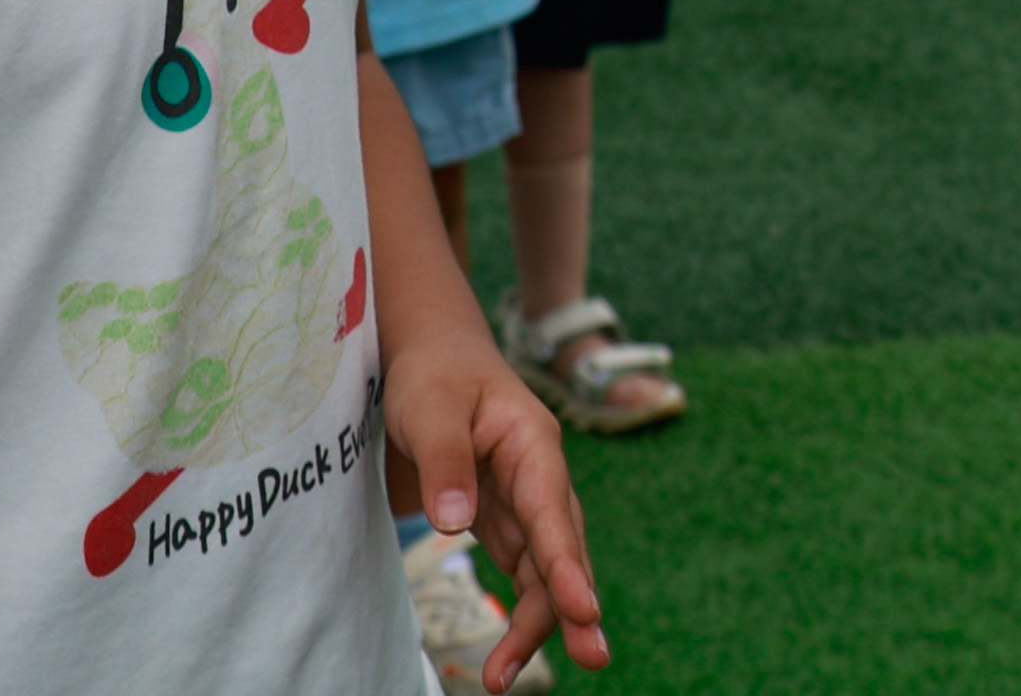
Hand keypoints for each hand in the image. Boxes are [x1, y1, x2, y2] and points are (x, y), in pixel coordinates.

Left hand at [382, 340, 609, 682]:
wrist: (432, 356)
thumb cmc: (434, 376)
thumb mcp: (430, 409)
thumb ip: (445, 463)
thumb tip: (454, 525)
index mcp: (533, 445)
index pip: (554, 514)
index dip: (568, 566)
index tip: (583, 610)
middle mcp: (540, 478)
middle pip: (561, 551)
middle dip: (570, 608)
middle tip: (590, 659)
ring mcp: (525, 501)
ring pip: (544, 569)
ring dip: (539, 620)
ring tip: (504, 676)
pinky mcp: (503, 518)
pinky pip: (523, 569)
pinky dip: (522, 609)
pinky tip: (509, 652)